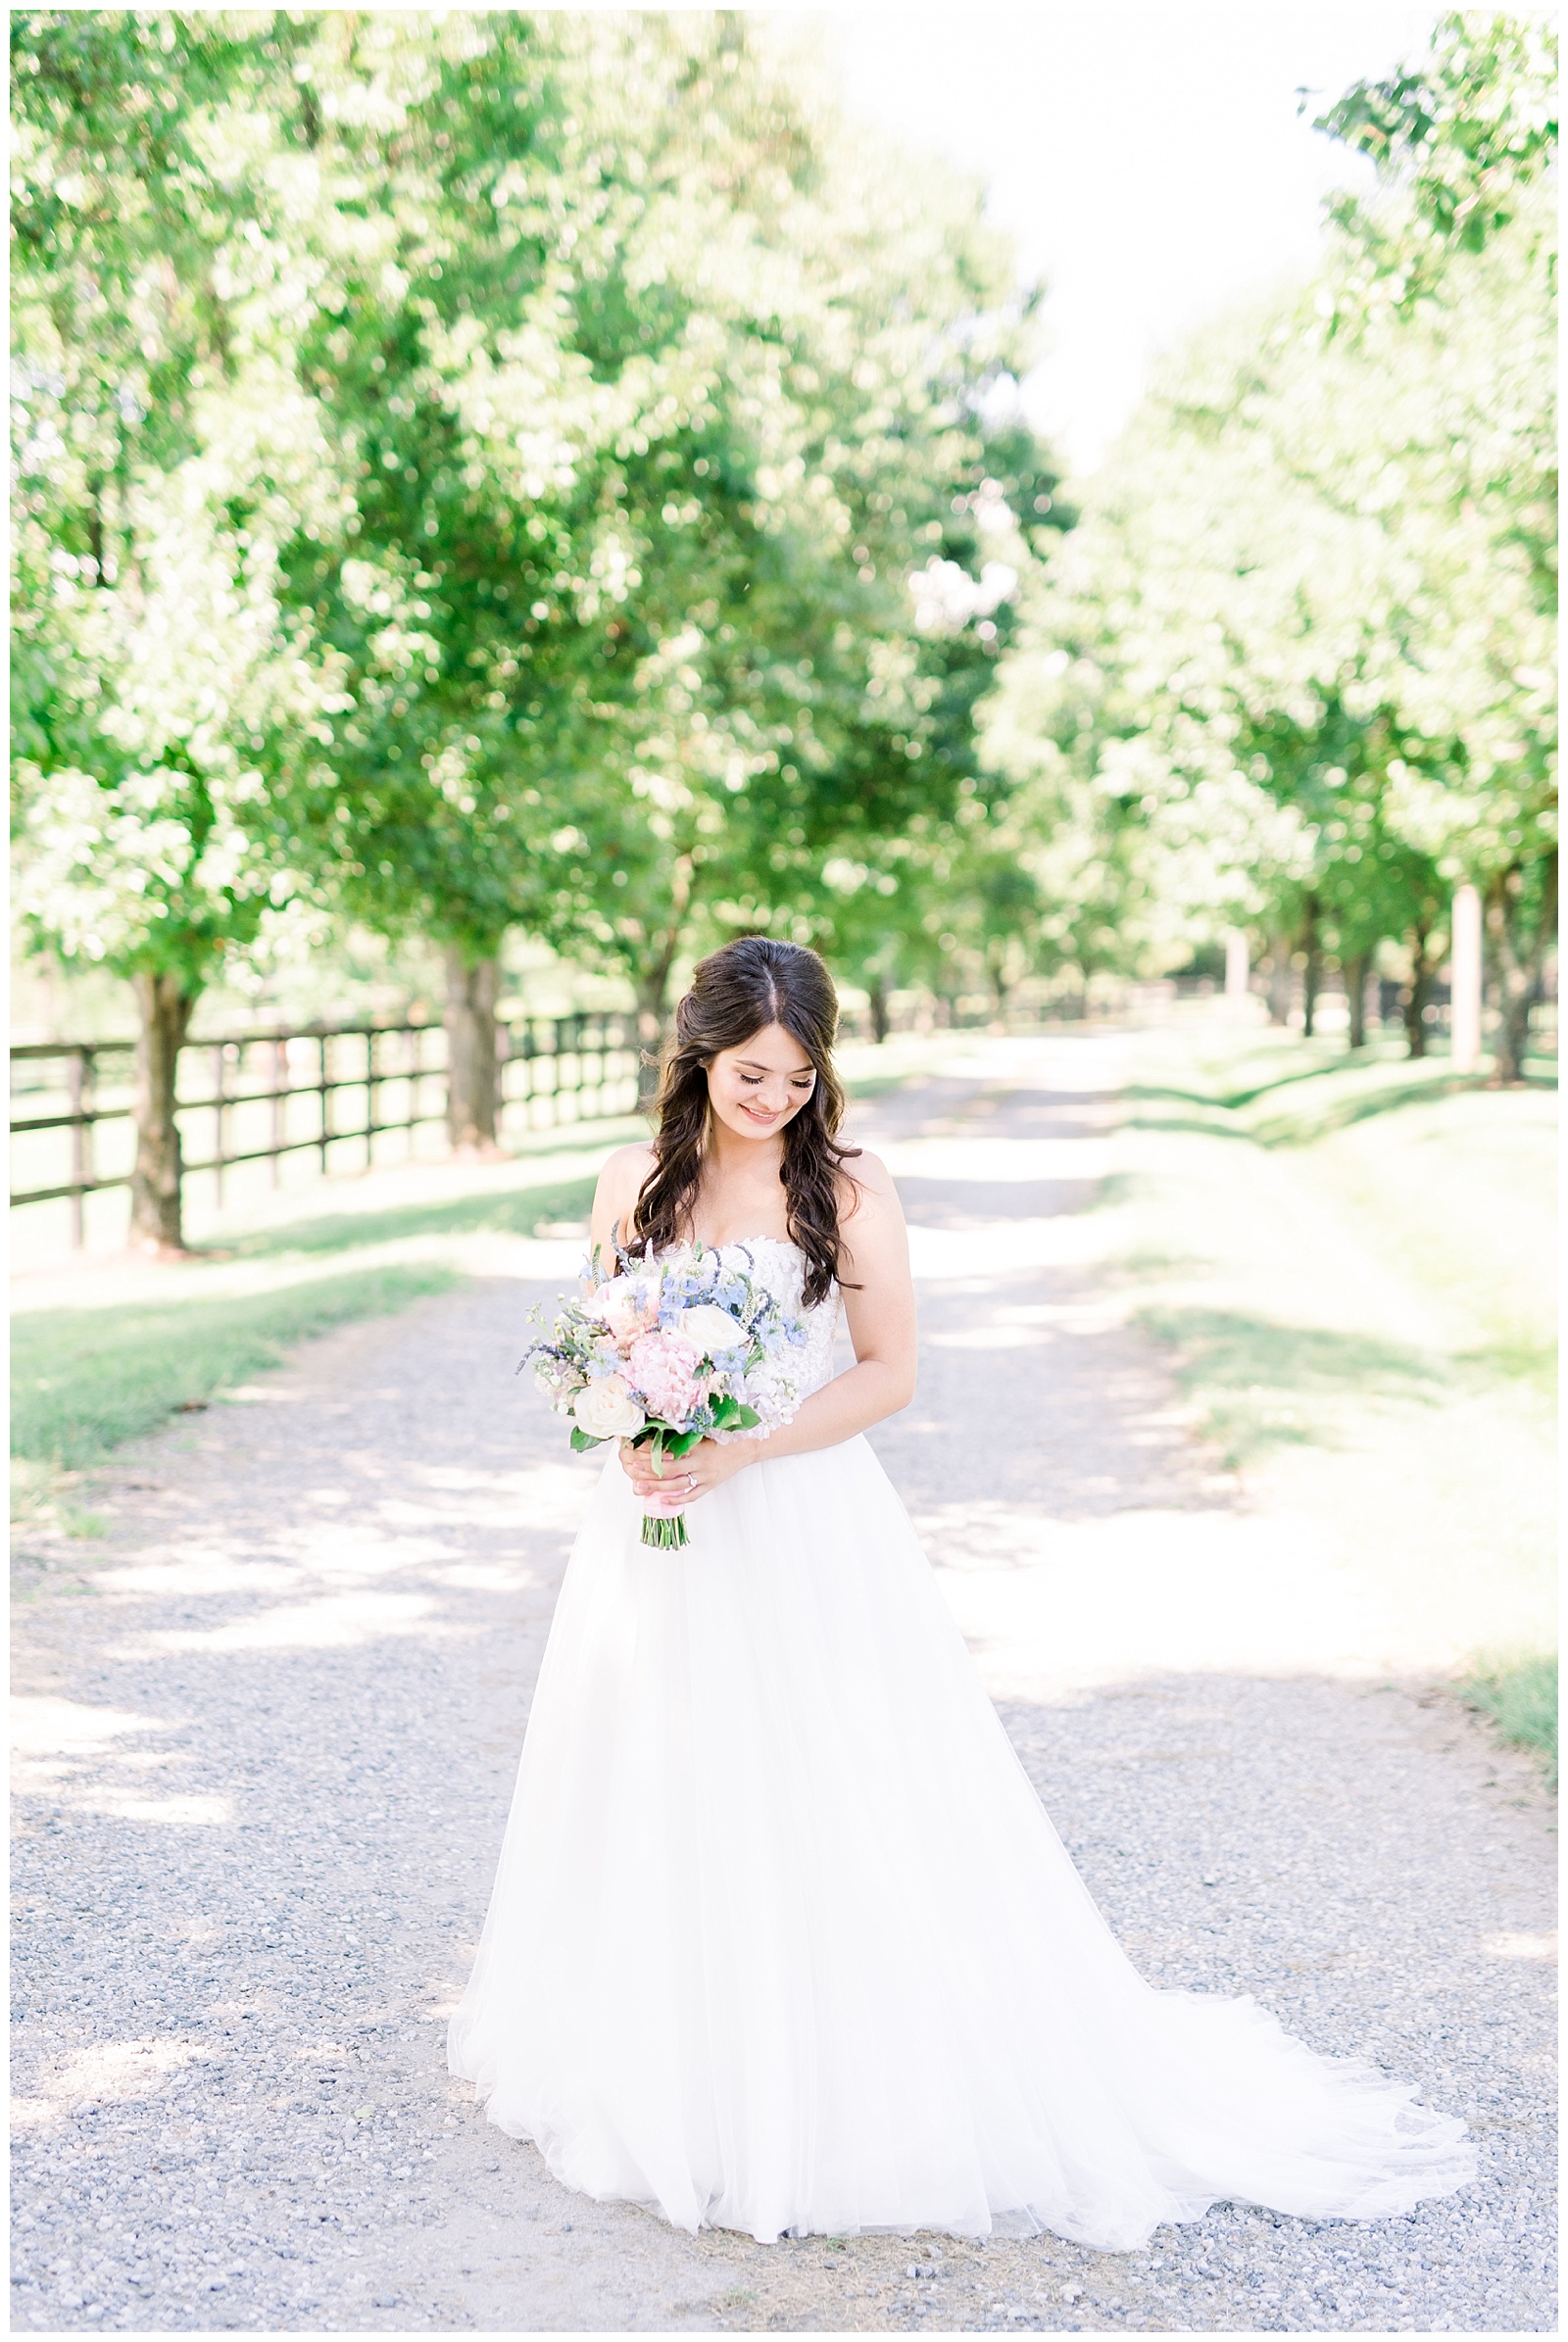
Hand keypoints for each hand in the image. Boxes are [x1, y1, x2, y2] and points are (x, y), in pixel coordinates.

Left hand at [618, 1434, 754, 1511]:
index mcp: (697, 1448)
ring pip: (677, 1485)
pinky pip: (692, 1496)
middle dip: (649, 1470)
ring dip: (657, 1486)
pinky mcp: (710, 1485)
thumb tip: (663, 1434)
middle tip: (633, 1469)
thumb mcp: (704, 1433)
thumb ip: (685, 1436)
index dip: (652, 1453)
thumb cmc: (724, 1437)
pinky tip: (663, 1500)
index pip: (669, 1452)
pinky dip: (677, 1499)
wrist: (746, 1447)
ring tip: (640, 1485)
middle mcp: (700, 1464)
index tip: (637, 1451)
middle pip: (669, 1470)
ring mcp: (705, 1477)